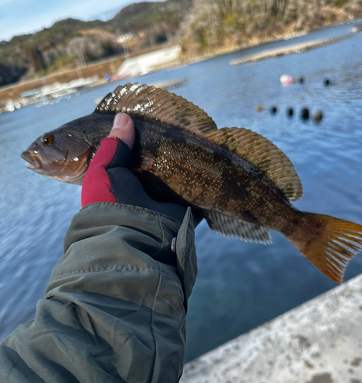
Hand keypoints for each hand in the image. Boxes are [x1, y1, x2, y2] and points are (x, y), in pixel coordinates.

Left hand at [81, 113, 202, 225]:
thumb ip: (113, 145)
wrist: (134, 235)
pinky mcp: (185, 209)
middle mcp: (145, 193)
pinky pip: (197, 190)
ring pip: (179, 176)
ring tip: (195, 135)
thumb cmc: (111, 202)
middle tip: (177, 125)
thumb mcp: (103, 170)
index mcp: (123, 184)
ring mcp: (166, 202)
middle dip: (166, 150)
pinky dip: (203, 178)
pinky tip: (208, 157)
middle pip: (159, 166)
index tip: (150, 122)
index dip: (140, 142)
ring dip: (185, 162)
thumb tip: (123, 116)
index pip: (134, 159)